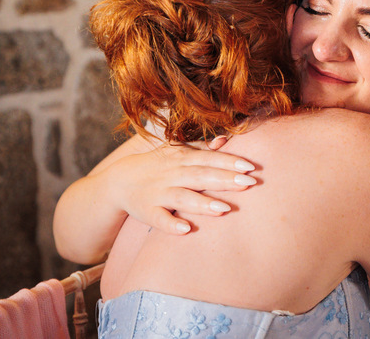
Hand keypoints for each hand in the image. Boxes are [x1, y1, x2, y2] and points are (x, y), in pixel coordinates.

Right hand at [102, 138, 255, 235]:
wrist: (119, 181)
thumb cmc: (158, 166)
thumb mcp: (177, 152)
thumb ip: (202, 148)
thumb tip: (226, 140)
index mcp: (182, 158)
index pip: (208, 159)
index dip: (229, 162)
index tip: (251, 167)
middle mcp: (171, 174)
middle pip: (200, 176)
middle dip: (224, 180)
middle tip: (250, 184)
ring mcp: (158, 194)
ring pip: (182, 198)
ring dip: (202, 203)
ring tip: (225, 209)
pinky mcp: (147, 212)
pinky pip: (159, 219)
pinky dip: (171, 224)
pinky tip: (187, 229)